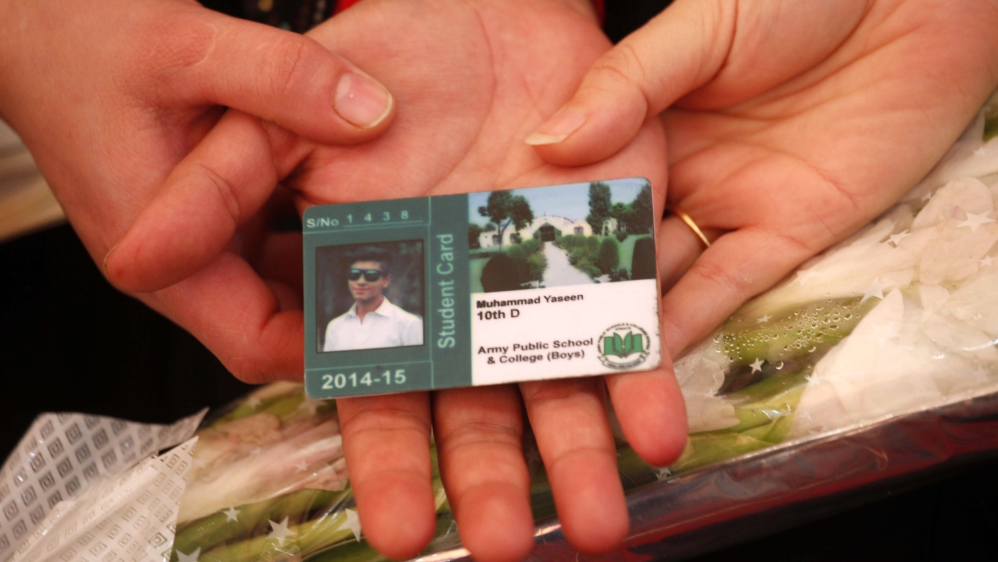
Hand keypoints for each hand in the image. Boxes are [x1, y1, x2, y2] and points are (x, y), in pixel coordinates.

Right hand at [0, 0, 395, 379]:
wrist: (33, 21)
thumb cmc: (80, 39)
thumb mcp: (190, 48)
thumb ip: (283, 78)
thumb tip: (371, 111)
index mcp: (161, 251)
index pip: (254, 342)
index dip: (326, 352)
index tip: (395, 339)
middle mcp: (178, 259)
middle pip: (277, 321)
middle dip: (345, 312)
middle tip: (422, 292)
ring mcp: (192, 237)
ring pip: (280, 282)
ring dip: (337, 269)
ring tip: (410, 255)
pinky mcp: (206, 211)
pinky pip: (272, 241)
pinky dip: (316, 231)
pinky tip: (366, 207)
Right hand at [107, 0, 686, 558]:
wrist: (488, 12)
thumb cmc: (381, 60)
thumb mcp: (281, 121)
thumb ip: (217, 189)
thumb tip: (132, 256)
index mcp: (387, 291)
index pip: (382, 395)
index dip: (387, 461)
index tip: (399, 526)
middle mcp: (464, 304)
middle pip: (473, 411)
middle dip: (486, 479)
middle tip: (499, 545)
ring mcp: (539, 283)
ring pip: (556, 387)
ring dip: (575, 455)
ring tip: (592, 521)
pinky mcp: (603, 252)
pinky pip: (625, 325)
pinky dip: (643, 377)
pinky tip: (658, 430)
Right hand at [527, 0, 997, 355]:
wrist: (909, 3)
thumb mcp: (698, 27)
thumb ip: (624, 86)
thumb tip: (544, 145)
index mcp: (643, 124)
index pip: (582, 190)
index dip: (540, 228)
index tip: (490, 269)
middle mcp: (677, 176)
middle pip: (615, 245)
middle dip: (573, 291)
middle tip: (519, 339)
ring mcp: (728, 208)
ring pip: (665, 279)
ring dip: (623, 322)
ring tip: (569, 366)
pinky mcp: (787, 235)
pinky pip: (729, 287)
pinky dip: (689, 323)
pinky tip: (644, 358)